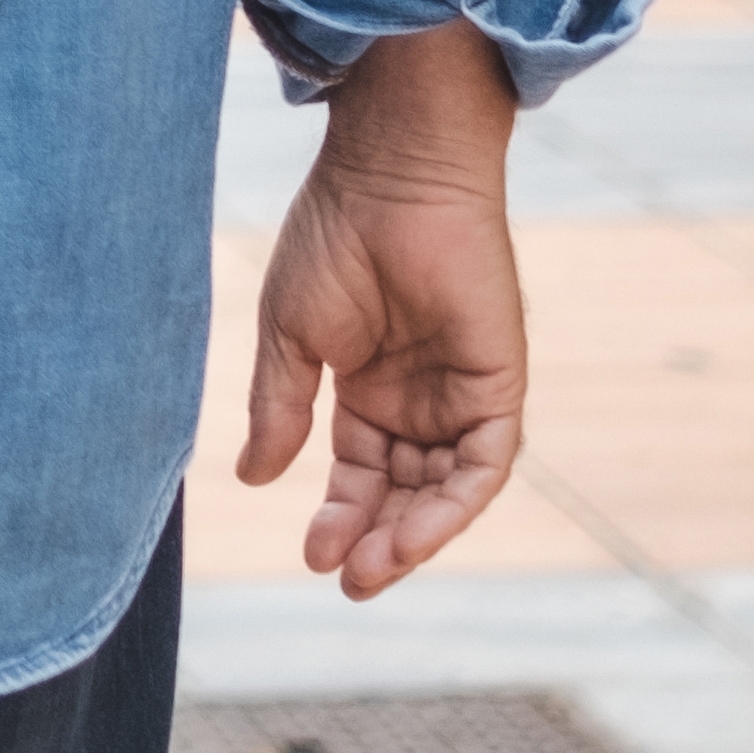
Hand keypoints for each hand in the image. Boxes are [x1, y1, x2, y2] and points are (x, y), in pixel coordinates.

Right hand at [239, 21, 527, 598]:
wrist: (390, 174)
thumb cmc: (332, 236)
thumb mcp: (290, 338)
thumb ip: (278, 410)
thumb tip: (255, 479)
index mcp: (368, 386)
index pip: (360, 473)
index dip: (339, 516)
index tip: (311, 555)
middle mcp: (420, 398)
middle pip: (404, 491)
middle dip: (376, 539)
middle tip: (346, 578)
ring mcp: (461, 392)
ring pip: (445, 489)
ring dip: (413, 535)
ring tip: (371, 569)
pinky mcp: (498, 384)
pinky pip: (485, 464)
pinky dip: (454, 504)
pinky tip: (415, 533)